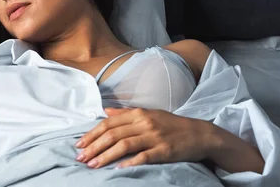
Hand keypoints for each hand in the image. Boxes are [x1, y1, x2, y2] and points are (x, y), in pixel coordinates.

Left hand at [75, 107, 214, 168]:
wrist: (200, 134)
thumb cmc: (171, 125)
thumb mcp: (148, 113)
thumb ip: (125, 113)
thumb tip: (105, 111)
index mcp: (138, 113)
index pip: (108, 123)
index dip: (92, 134)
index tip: (79, 144)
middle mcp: (144, 123)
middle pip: (112, 134)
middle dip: (94, 146)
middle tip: (80, 157)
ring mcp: (154, 137)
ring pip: (124, 145)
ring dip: (105, 156)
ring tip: (92, 165)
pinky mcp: (164, 150)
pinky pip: (143, 156)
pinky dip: (129, 162)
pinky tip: (117, 168)